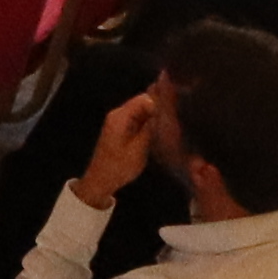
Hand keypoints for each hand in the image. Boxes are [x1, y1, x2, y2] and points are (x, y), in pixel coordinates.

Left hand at [76, 83, 163, 208]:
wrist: (101, 180)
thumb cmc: (119, 166)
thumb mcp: (139, 148)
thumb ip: (150, 128)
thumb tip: (164, 112)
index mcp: (120, 116)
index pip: (144, 98)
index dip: (160, 103)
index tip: (175, 112)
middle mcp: (118, 114)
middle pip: (143, 103)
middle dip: (159, 110)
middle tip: (176, 120)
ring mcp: (119, 120)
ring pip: (142, 111)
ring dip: (154, 118)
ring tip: (171, 126)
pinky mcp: (121, 128)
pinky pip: (138, 119)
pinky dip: (148, 124)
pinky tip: (159, 132)